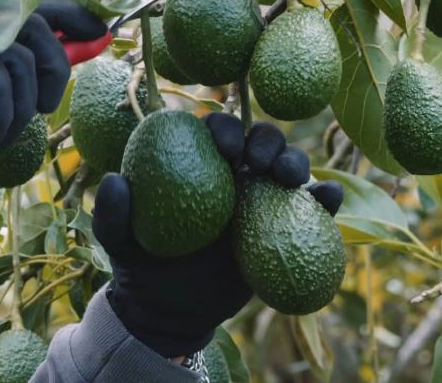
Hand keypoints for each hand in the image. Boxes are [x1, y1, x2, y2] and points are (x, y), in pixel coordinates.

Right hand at [0, 0, 106, 165]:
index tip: (105, 36)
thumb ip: (19, 72)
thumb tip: (72, 56)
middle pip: (45, 33)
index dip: (79, 18)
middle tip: (37, 110)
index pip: (44, 6)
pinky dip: (0, 119)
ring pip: (25, 64)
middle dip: (54, 77)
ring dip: (21, 110)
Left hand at [91, 113, 343, 357]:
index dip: (223, 128)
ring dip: (296, 161)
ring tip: (290, 180)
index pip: (214, 130)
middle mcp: (232, 174)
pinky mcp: (285, 227)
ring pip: (288, 166)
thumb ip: (113, 215)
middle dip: (266, 140)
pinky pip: (312, 208)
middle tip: (260, 164)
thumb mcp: (119, 244)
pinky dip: (326, 197)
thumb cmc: (144, 268)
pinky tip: (328, 200)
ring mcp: (261, 199)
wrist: (175, 312)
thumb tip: (115, 180)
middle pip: (258, 139)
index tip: (225, 150)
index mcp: (196, 162)